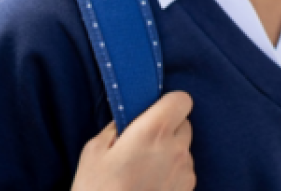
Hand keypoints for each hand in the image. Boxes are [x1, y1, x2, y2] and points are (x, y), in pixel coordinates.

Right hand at [71, 91, 195, 190]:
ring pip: (185, 150)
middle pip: (185, 124)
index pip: (182, 100)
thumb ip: (119, 126)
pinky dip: (172, 173)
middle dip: (168, 128)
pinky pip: (184, 172)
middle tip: (143, 142)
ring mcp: (185, 174)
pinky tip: (150, 185)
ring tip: (143, 169)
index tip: (153, 111)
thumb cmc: (96, 190)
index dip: (168, 103)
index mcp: (153, 131)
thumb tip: (130, 118)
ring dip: (170, 152)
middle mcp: (176, 150)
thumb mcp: (95, 149)